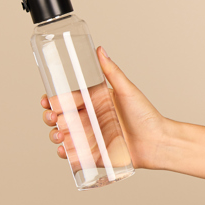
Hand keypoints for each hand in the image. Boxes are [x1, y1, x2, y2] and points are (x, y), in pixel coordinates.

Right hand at [41, 47, 204, 180]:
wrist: (157, 143)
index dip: (54, 100)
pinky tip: (63, 150)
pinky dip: (64, 153)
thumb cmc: (146, 116)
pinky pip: (74, 155)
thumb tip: (100, 50)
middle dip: (50, 118)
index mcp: (94, 103)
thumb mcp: (126, 90)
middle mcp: (90, 120)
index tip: (47, 100)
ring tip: (59, 135)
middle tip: (52, 118)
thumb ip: (111, 71)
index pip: (67, 99)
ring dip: (54, 135)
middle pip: (60, 118)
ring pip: (63, 136)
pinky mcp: (93, 155)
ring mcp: (90, 138)